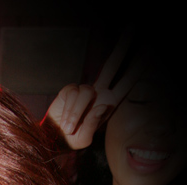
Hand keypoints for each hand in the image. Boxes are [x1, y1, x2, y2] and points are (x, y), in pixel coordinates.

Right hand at [43, 35, 141, 149]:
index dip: (137, 67)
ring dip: (77, 113)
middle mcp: (99, 92)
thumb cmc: (73, 140)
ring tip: (71, 127)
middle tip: (133, 25)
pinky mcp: (70, 90)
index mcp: (109, 102)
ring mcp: (84, 90)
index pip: (126, 81)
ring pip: (87, 92)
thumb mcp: (85, 139)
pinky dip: (69, 110)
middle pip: (112, 64)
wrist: (53, 139)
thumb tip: (100, 105)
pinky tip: (66, 121)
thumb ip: (94, 123)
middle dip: (123, 46)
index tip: (149, 52)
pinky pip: (73, 94)